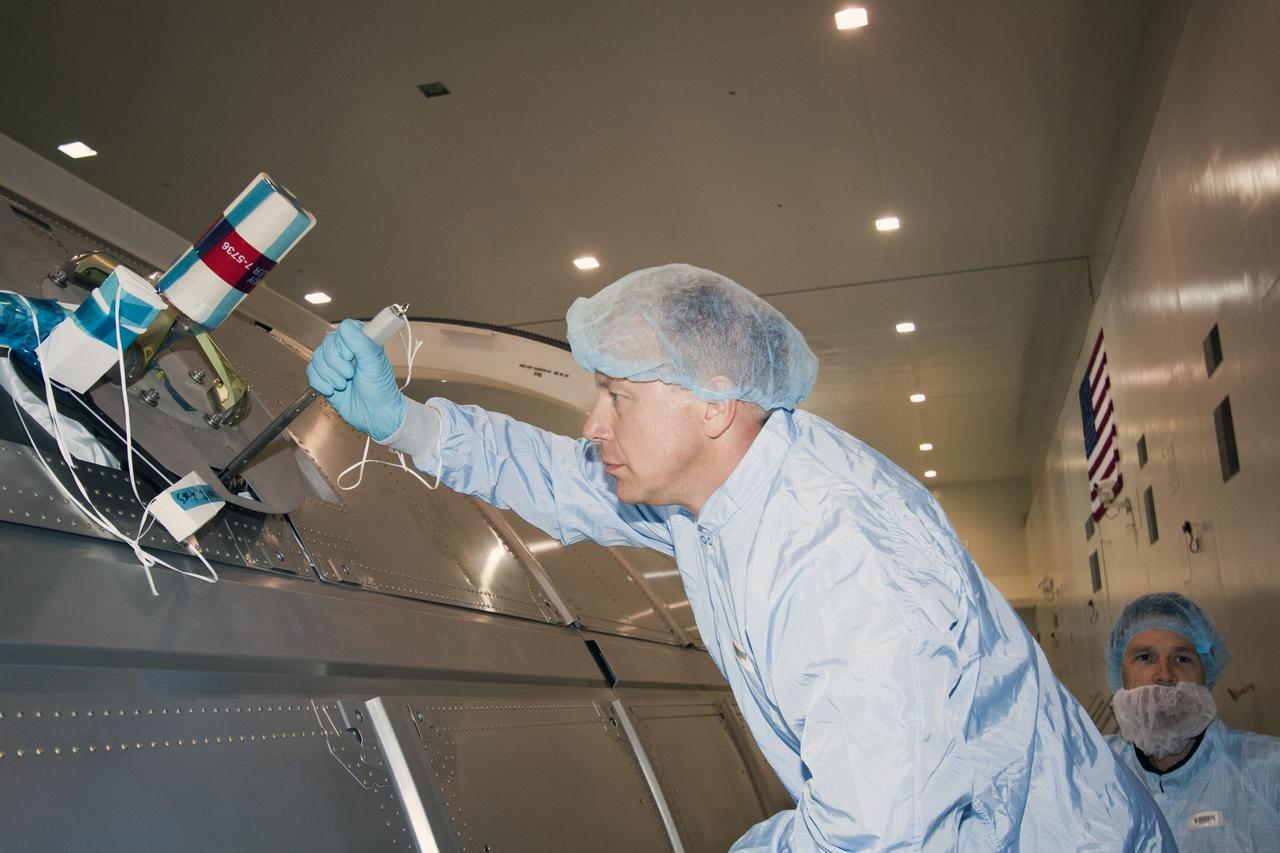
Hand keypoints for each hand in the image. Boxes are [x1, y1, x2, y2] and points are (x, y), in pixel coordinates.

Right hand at [306, 319, 405, 440]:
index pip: (343, 329)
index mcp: (362, 342)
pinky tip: (333, 390)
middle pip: (327, 344)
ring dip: (329, 375)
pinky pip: (311, 372)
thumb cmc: (381, 389)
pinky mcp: (325, 378)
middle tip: (350, 375)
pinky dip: (320, 383)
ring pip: (317, 358)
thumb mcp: (375, 363)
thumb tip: (346, 327)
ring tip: (343, 385)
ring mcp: (334, 364)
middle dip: (336, 363)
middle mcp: (346, 351)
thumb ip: (362, 343)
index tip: (351, 356)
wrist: (375, 415)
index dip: (343, 343)